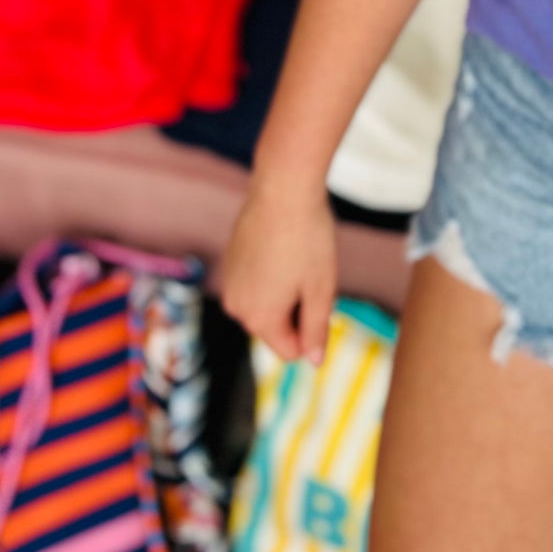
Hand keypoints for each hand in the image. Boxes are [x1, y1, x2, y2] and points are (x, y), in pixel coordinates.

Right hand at [221, 178, 337, 366]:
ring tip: (297, 259)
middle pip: (275, 329)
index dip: (312, 333)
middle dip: (297, 312)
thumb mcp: (321, 288)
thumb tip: (314, 361)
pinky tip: (283, 247)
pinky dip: (270, 276)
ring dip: (284, 293)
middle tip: (312, 274)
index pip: (289, 352)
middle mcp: (237, 307)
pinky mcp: (230, 262)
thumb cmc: (309, 238)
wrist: (283, 189)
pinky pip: (254, 284)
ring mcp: (230, 283)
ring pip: (265, 306)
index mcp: (260, 319)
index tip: (322, 298)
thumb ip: (316, 329)